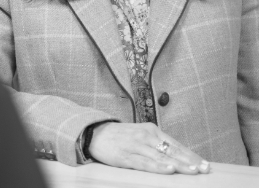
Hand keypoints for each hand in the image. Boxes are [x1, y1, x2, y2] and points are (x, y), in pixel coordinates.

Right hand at [88, 122, 209, 174]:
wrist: (95, 133)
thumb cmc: (121, 136)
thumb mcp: (140, 135)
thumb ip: (157, 144)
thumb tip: (177, 157)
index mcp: (151, 129)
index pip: (175, 144)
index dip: (190, 154)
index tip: (205, 164)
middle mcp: (145, 136)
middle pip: (171, 150)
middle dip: (189, 161)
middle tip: (205, 169)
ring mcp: (136, 146)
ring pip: (161, 157)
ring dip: (179, 165)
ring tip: (193, 171)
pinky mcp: (126, 156)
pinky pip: (145, 163)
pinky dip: (158, 167)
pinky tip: (169, 170)